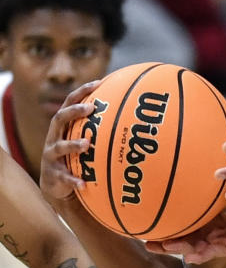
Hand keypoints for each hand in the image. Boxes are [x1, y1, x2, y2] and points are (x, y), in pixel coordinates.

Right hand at [39, 80, 101, 204]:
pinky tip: (84, 184)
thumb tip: (132, 113)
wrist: (56, 183)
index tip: (98, 82)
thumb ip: (100, 128)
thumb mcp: (84, 140)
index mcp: (62, 127)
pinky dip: (73, 180)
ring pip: (59, 147)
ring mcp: (51, 156)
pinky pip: (63, 177)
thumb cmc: (76, 156)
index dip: (81, 92)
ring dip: (72, 144)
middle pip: (59, 119)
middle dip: (74, 112)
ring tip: (86, 144)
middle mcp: (53, 137)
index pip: (69, 103)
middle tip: (90, 108)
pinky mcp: (52, 175)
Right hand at [144, 202, 225, 263]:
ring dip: (177, 248)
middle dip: (164, 239)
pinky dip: (202, 254)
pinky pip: (215, 251)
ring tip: (161, 246)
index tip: (145, 214)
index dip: (166, 217)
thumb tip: (219, 143)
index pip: (184, 217)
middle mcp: (210, 227)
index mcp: (209, 213)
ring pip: (193, 247)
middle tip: (144, 239)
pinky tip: (192, 256)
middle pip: (182, 236)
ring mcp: (219, 238)